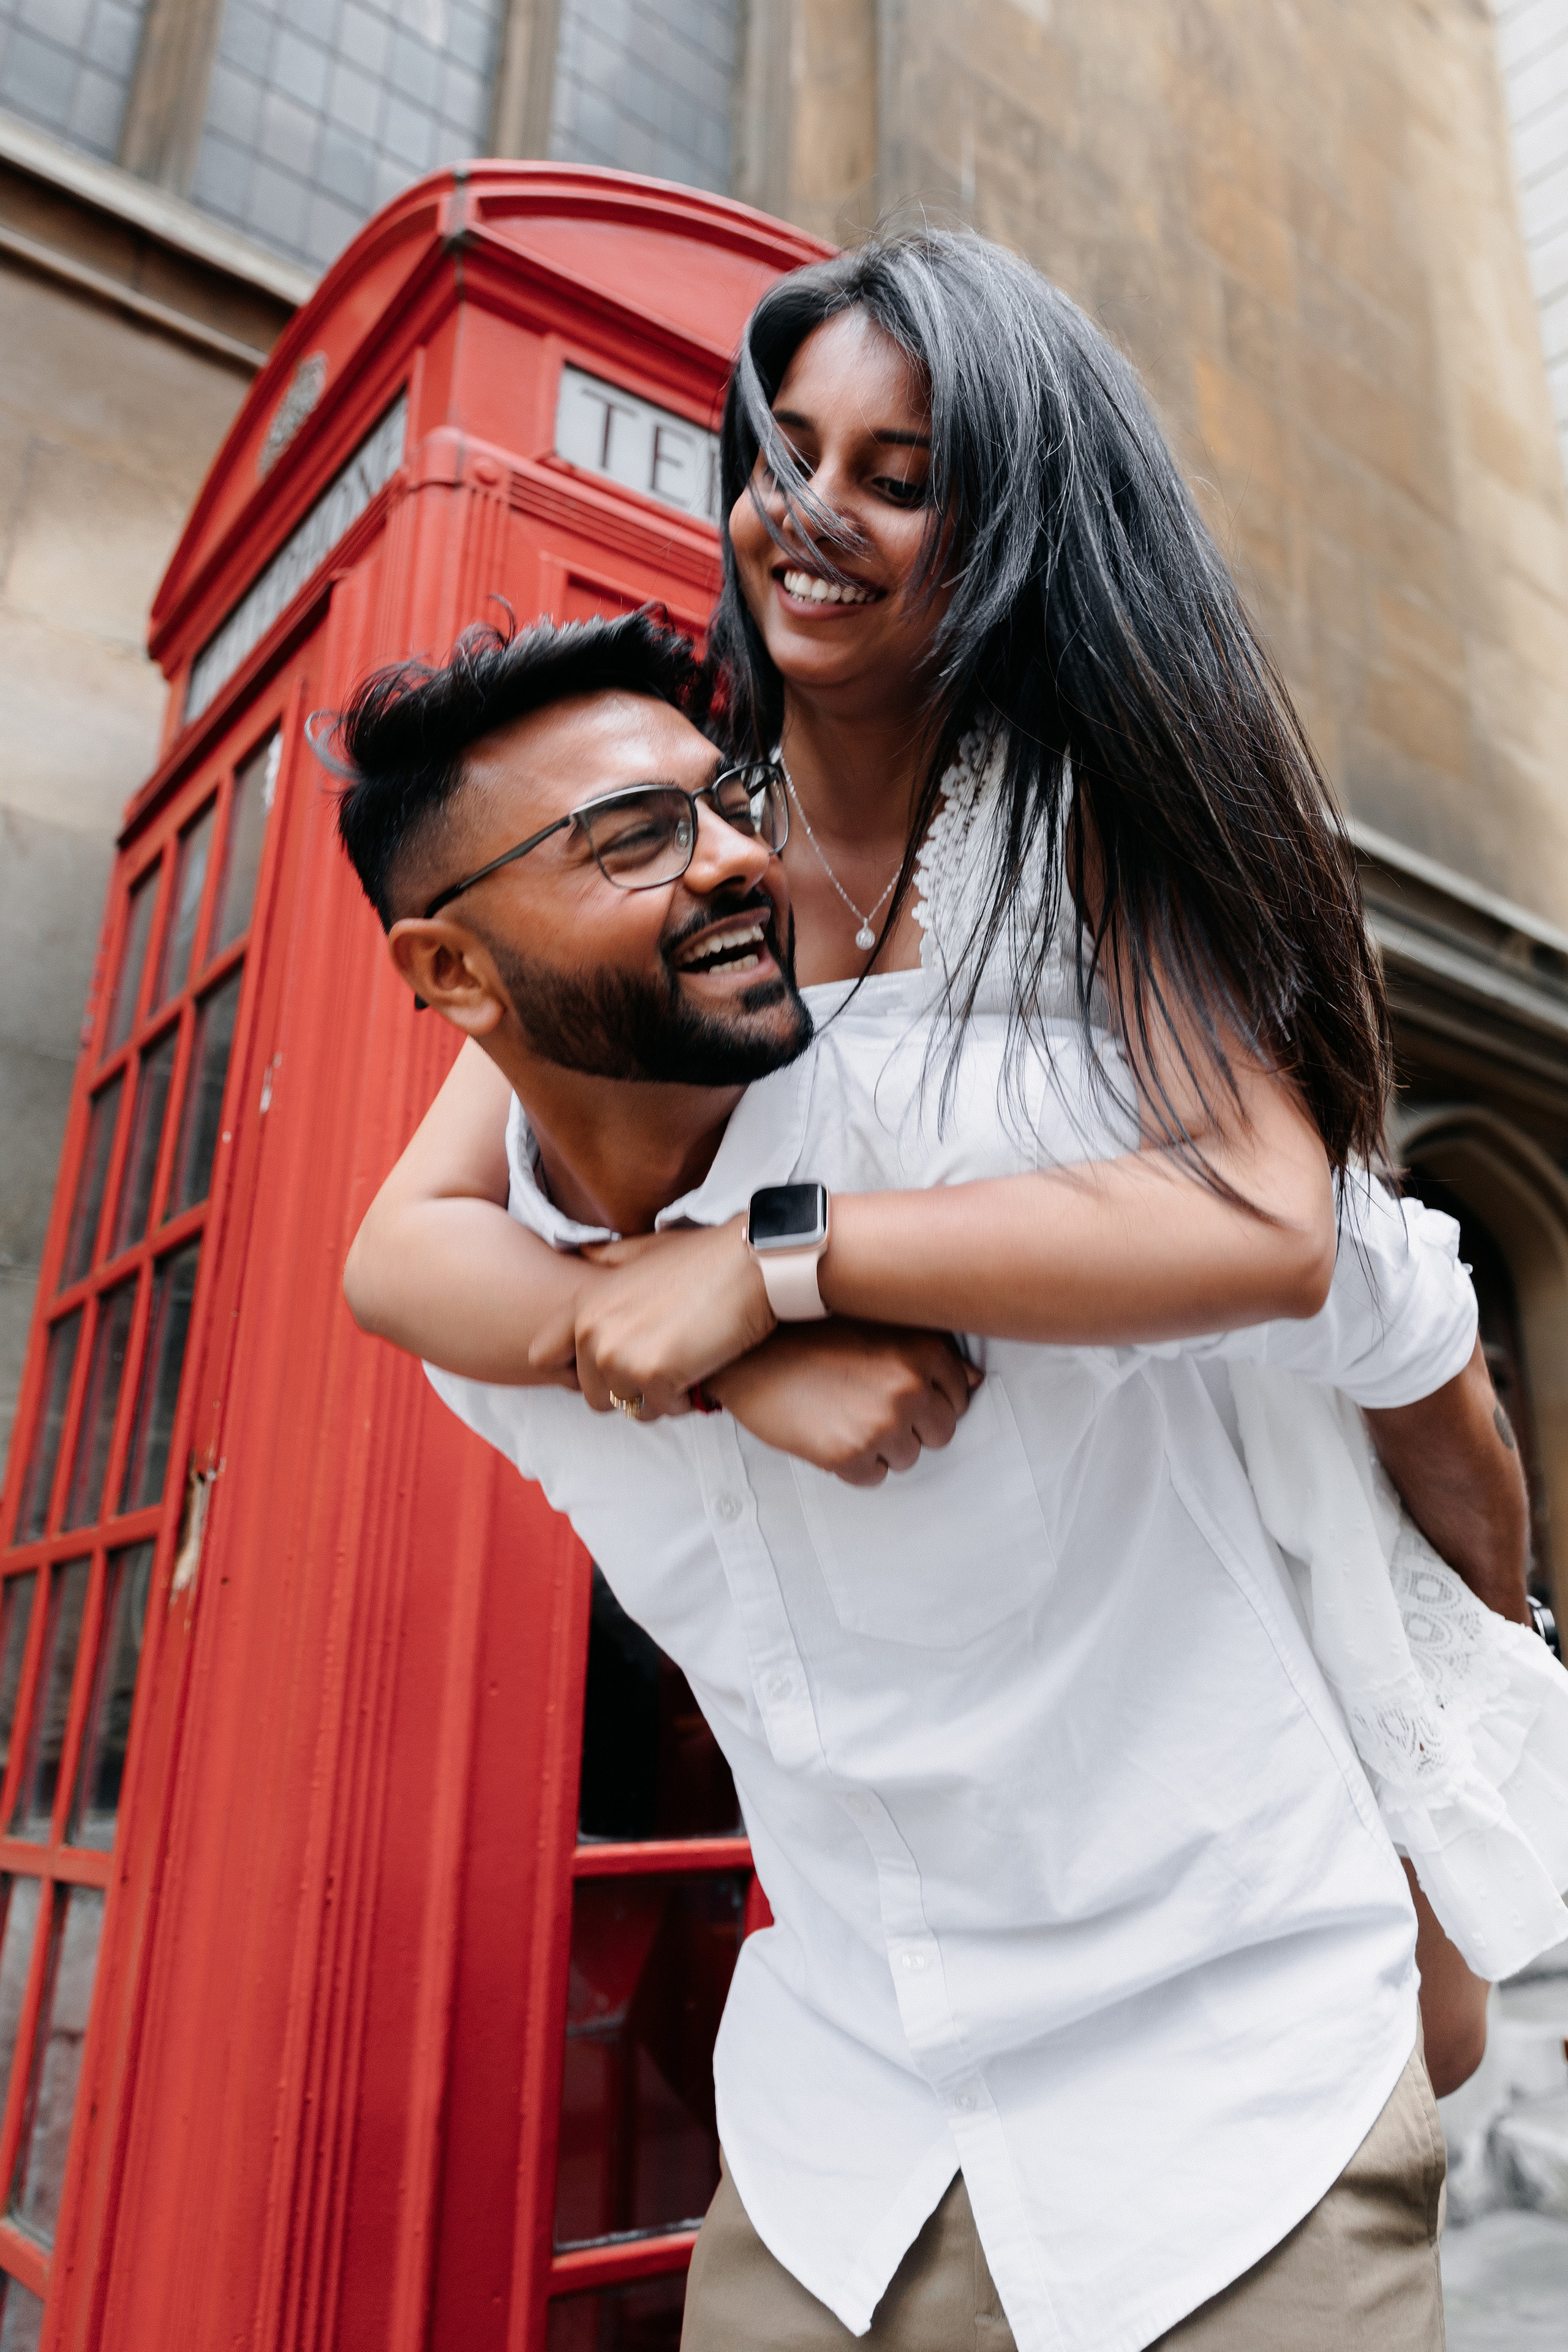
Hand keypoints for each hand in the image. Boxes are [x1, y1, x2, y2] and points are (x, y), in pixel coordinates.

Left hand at [530, 1220, 775, 1416]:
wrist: (751, 1263)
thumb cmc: (704, 1257)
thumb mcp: (645, 1250)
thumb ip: (609, 1260)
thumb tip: (583, 1252)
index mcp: (583, 1304)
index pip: (543, 1358)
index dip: (573, 1372)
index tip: (609, 1369)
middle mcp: (590, 1331)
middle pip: (592, 1395)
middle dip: (627, 1389)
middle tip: (665, 1367)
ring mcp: (618, 1355)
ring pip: (628, 1408)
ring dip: (657, 1397)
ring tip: (686, 1366)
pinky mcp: (652, 1375)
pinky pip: (662, 1410)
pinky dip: (684, 1399)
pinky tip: (704, 1369)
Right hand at [708, 1322, 980, 1484]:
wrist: (745, 1354)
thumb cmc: (809, 1334)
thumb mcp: (876, 1327)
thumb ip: (927, 1353)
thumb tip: (974, 1381)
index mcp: (923, 1351)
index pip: (960, 1396)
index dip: (929, 1398)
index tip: (896, 1390)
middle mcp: (910, 1387)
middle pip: (940, 1433)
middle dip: (911, 1426)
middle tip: (867, 1404)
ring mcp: (882, 1424)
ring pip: (907, 1458)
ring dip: (881, 1446)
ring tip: (843, 1413)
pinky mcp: (850, 1455)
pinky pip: (873, 1478)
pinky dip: (854, 1465)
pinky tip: (828, 1432)